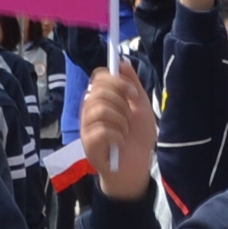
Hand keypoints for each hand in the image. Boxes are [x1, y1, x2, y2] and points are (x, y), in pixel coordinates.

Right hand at [81, 71, 155, 199]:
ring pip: (99, 109)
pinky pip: (100, 130)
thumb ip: (131, 83)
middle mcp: (90, 109)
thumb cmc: (137, 138)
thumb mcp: (141, 106)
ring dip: (120, 120)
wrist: (138, 167)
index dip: (116, 81)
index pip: (99, 77)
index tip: (133, 93)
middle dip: (121, 103)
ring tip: (125, 131)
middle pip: (98, 91)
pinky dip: (117, 135)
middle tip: (129, 117)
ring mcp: (86, 126)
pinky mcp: (88, 143)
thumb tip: (121, 61)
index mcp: (102, 98)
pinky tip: (120, 142)